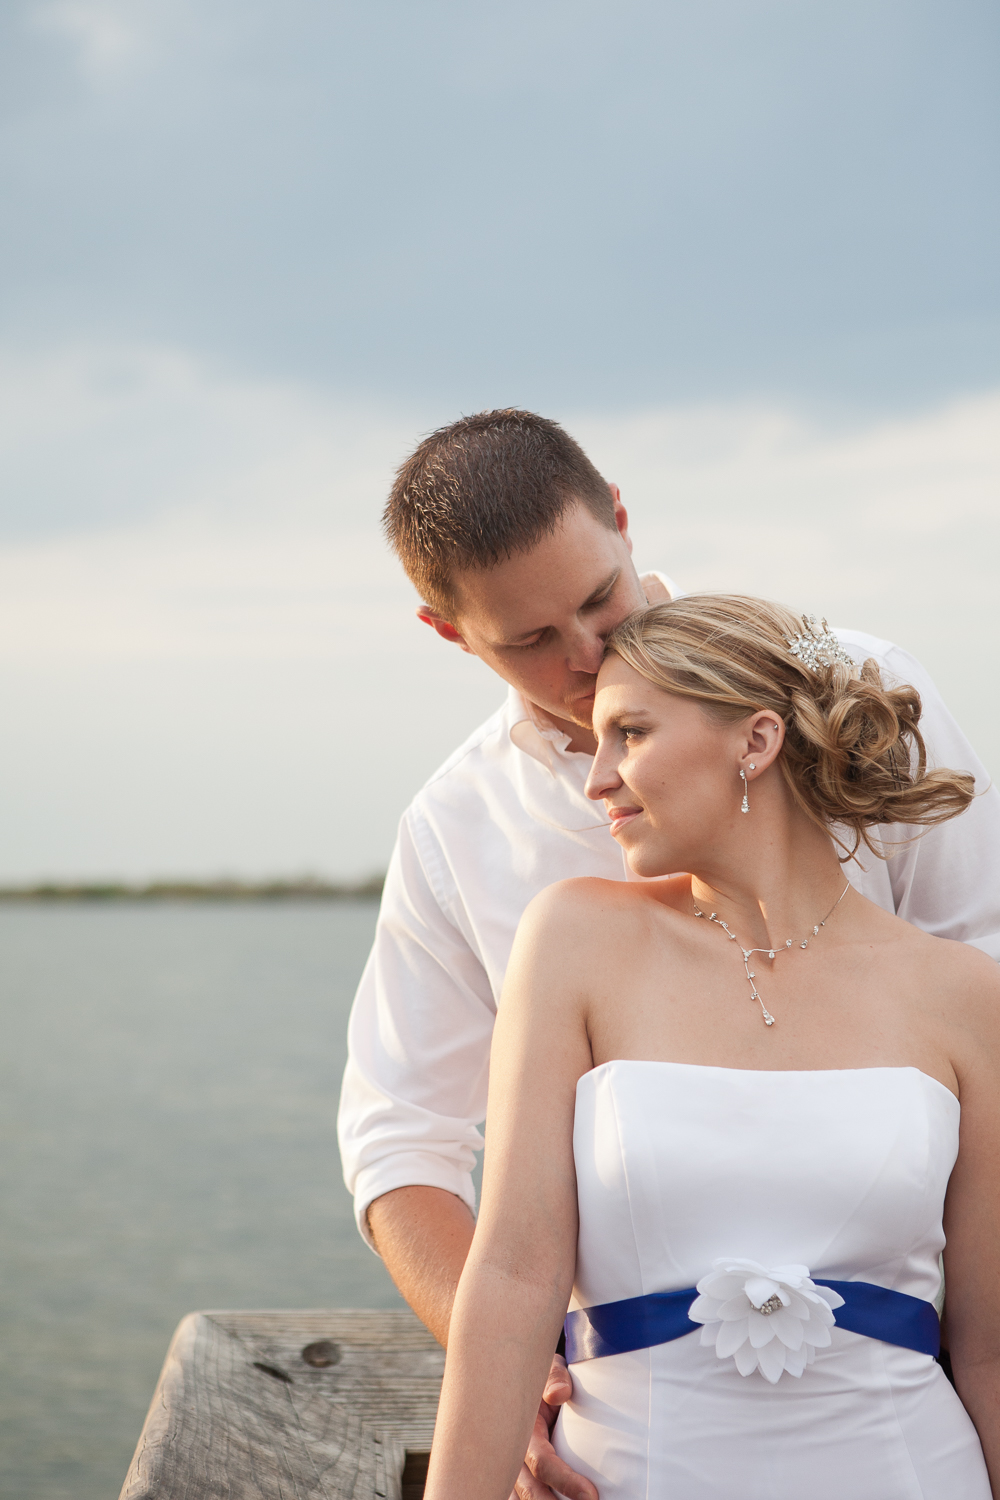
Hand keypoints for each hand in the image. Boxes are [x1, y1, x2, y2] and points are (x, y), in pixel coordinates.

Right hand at [510, 1355, 598, 1499]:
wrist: (530, 1382)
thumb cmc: (547, 1379)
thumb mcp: (550, 1369)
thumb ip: (555, 1377)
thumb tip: (558, 1393)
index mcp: (524, 1428)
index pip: (542, 1462)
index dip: (566, 1481)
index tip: (591, 1495)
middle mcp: (513, 1452)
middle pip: (530, 1491)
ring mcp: (513, 1469)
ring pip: (521, 1499)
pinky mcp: (517, 1478)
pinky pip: (519, 1498)